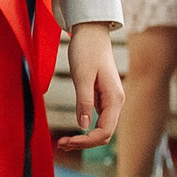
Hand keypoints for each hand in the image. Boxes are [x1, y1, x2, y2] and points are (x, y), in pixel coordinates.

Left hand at [58, 22, 121, 151]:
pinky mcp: (101, 97)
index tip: (66, 141)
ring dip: (83, 138)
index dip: (86, 141)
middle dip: (83, 142)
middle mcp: (116, 102)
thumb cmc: (87, 50)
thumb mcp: (82, 76)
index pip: (104, 131)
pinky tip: (71, 130)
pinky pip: (96, 119)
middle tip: (60, 144)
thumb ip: (84, 101)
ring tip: (63, 141)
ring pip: (99, 128)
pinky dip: (84, 127)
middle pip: (103, 133)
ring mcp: (109, 100)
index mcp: (115, 99)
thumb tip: (83, 125)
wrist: (91, 32)